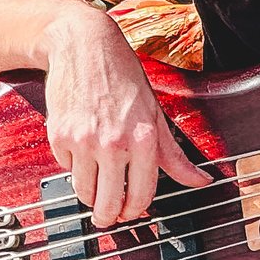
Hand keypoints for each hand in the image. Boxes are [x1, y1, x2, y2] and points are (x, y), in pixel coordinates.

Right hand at [42, 7, 213, 226]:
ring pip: (83, 191)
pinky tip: (82, 148)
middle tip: (108, 215)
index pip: (140, 195)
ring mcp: (83, 141)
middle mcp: (113, 143)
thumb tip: (200, 180)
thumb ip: (174, 154)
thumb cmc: (122, 74)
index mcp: (143, 139)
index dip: (135, 211)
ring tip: (96, 182)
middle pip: (108, 203)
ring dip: (90, 193)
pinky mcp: (59, 136)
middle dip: (109, 216)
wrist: (83, 44)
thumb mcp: (155, 112)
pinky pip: (65, 167)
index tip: (131, 212)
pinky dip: (73, 165)